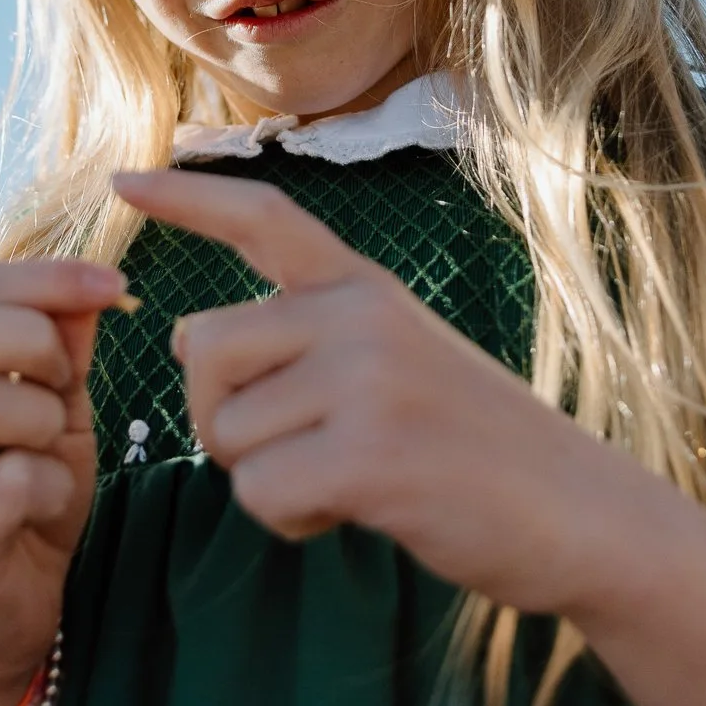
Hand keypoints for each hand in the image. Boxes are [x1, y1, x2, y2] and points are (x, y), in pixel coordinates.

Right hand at [0, 258, 125, 705]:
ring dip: (39, 417)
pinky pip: (6, 482)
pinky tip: (47, 504)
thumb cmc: (30, 493)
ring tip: (50, 446)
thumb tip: (94, 280)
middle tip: (64, 385)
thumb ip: (66, 346)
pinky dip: (50, 485)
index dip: (43, 276)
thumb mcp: (59, 408)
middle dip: (29, 342)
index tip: (113, 284)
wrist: (9, 605)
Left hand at [114, 167, 656, 622]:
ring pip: (227, 434)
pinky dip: (292, 522)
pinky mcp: (371, 453)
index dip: (187, 199)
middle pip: (203, 349)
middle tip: (298, 451)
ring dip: (268, 479)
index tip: (121, 183)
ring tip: (350, 481)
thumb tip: (191, 337)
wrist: (585, 514)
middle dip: (221, 418)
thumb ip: (311, 337)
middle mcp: (361, 312)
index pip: (264, 217)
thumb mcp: (401, 359)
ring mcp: (368, 378)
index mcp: (366, 285)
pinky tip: (356, 513)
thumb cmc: (479, 450)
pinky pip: (261, 493)